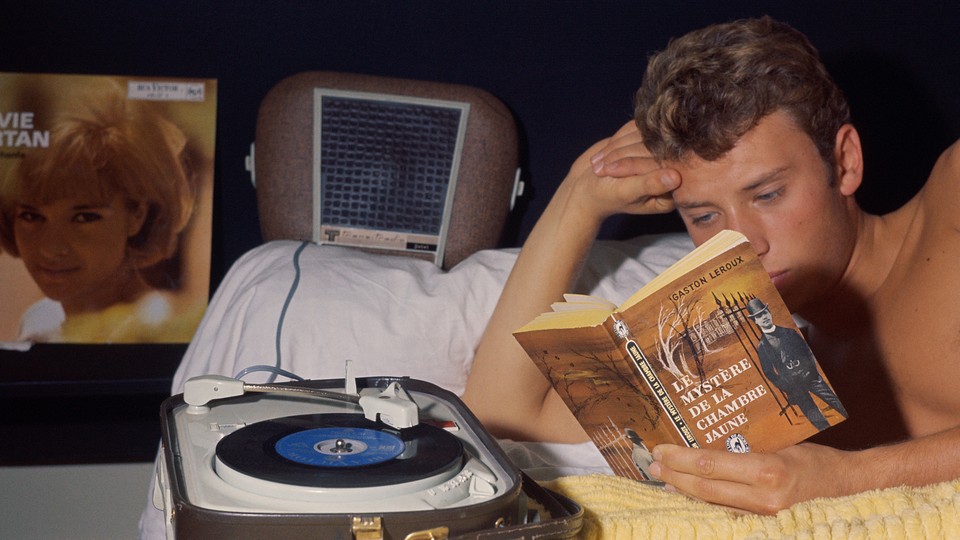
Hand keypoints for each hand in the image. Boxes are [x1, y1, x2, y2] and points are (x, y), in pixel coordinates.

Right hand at [560, 121, 679, 222]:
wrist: (585, 188)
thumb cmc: (604, 196)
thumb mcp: (626, 192)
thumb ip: (650, 184)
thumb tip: (676, 177)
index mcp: (670, 194)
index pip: (665, 166)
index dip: (639, 163)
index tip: (613, 171)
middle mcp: (669, 174)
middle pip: (655, 149)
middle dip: (626, 155)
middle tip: (605, 169)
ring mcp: (657, 156)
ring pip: (645, 135)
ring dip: (619, 146)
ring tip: (601, 164)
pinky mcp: (645, 141)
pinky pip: (637, 128)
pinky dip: (618, 137)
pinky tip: (606, 152)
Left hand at [648, 442, 854, 514]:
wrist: (851, 489)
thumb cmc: (817, 461)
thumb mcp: (782, 445)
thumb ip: (748, 449)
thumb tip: (709, 443)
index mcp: (768, 471)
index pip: (711, 465)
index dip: (681, 458)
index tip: (661, 449)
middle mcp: (764, 497)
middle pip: (705, 488)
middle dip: (674, 475)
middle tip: (653, 463)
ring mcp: (765, 516)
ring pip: (713, 505)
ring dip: (684, 492)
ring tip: (663, 479)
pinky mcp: (766, 526)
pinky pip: (727, 514)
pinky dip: (705, 504)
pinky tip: (689, 497)